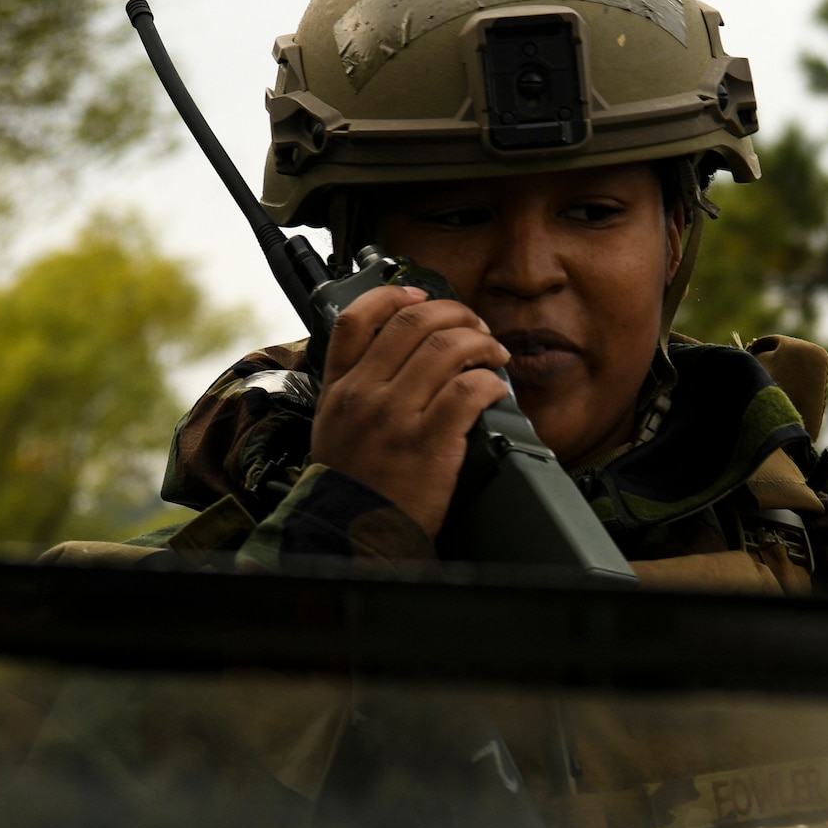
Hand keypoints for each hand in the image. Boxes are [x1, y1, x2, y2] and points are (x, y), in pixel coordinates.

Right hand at [310, 284, 512, 538]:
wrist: (353, 533)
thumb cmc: (351, 483)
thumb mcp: (333, 424)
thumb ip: (356, 386)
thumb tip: (398, 350)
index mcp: (339, 387)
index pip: (356, 320)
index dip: (392, 296)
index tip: (418, 295)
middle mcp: (364, 394)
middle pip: (412, 324)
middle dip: (454, 313)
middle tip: (474, 324)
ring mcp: (394, 417)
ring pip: (445, 349)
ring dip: (480, 343)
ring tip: (494, 353)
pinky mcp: (428, 443)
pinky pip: (467, 391)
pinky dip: (488, 381)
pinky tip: (493, 388)